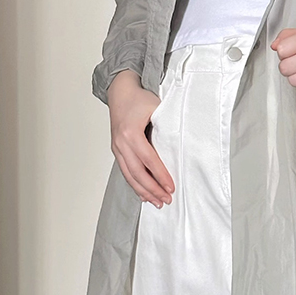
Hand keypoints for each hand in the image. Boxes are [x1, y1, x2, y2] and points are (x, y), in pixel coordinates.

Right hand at [107, 69, 174, 208]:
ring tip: (157, 202)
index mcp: (130, 132)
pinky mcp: (117, 151)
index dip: (160, 175)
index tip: (171, 187)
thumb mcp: (156, 107)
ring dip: (143, 191)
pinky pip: (125, 171)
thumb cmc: (139, 99)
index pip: (149, 159)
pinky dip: (135, 185)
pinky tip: (144, 194)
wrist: (120, 92)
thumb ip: (165, 126)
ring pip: (129, 175)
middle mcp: (121, 143)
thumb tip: (179, 146)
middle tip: (166, 200)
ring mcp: (117, 148)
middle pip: (137, 173)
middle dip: (153, 189)